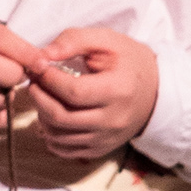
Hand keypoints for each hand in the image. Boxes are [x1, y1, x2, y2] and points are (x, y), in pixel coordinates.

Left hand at [28, 24, 159, 160]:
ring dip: (41, 116)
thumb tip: (43, 55)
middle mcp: (113, 120)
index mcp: (118, 90)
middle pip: (61, 117)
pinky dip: (50, 136)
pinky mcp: (101, 149)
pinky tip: (51, 117)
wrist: (156, 91)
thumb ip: (74, 40)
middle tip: (34, 82)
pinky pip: (65, 150)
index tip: (39, 67)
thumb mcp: (107, 40)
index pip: (72, 91)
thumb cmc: (129, 62)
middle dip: (39, 98)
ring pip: (59, 136)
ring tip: (43, 97)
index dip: (48, 79)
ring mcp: (107, 138)